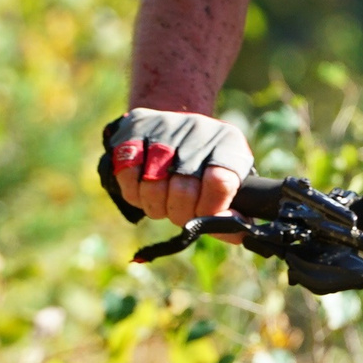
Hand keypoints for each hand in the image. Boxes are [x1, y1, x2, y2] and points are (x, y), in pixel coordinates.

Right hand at [99, 110, 254, 227]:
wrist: (177, 129)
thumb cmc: (206, 167)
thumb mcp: (230, 184)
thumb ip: (234, 214)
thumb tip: (235, 234)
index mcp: (228, 143)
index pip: (221, 182)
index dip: (210, 208)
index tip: (205, 214)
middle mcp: (198, 130)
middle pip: (183, 190)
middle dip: (180, 213)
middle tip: (181, 212)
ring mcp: (165, 128)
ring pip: (153, 186)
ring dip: (156, 206)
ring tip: (163, 203)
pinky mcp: (135, 130)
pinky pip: (127, 177)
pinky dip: (135, 194)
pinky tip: (144, 190)